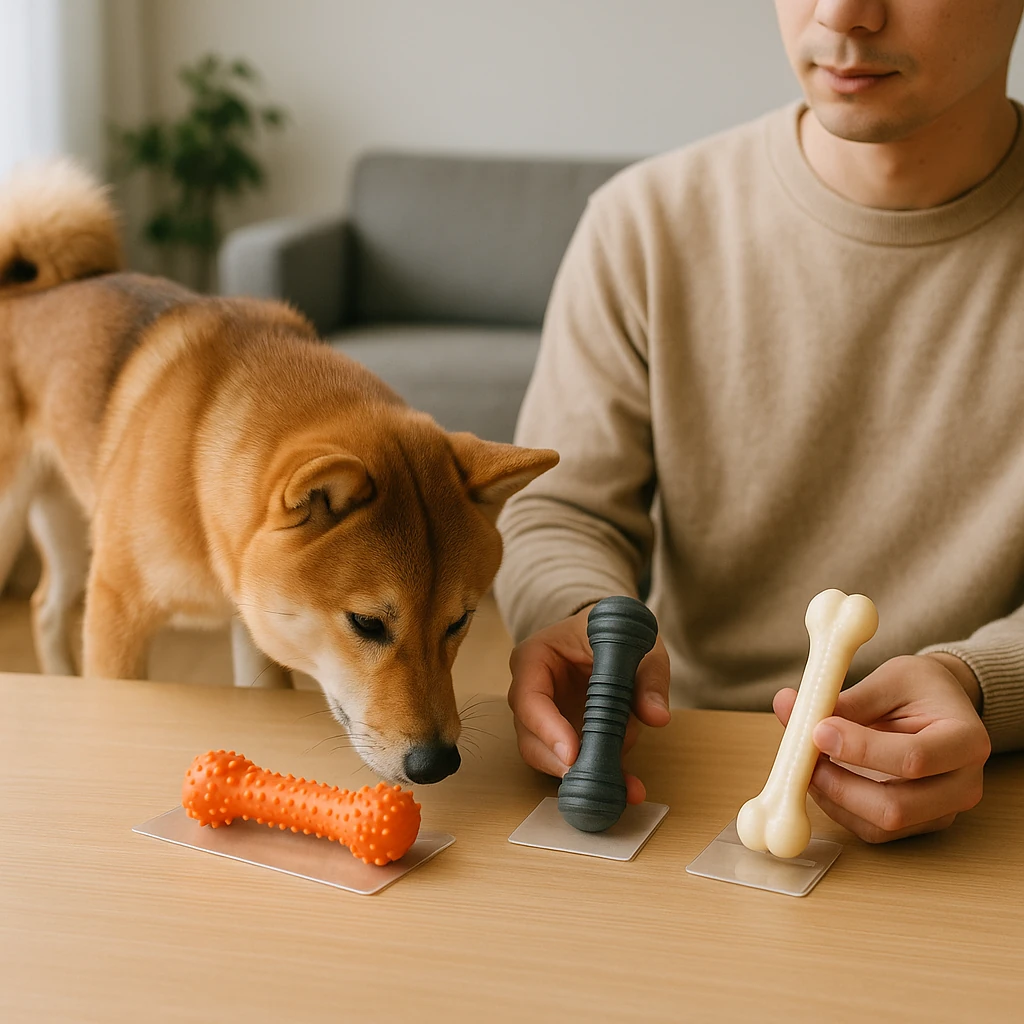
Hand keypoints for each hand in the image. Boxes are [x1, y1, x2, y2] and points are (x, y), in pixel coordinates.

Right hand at [507, 603, 670, 802]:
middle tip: (595, 778)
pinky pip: (574, 763)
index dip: (547, 729)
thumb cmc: (611, 631)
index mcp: (533, 658)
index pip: (529, 698)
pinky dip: (601, 776)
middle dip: (562, 763)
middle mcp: (530, 691)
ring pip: (550, 758)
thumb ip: (648, 676)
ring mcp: (544, 718)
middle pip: (530, 737)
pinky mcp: (565, 737)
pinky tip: (629, 788)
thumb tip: (657, 716)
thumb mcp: (634, 643)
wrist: (609, 634)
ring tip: (624, 787)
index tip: (573, 753)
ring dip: (585, 775)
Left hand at [773, 654, 991, 842]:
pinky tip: (822, 777)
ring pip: (879, 824)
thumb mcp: (889, 679)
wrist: (943, 706)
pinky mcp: (920, 824)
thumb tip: (787, 704)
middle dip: (839, 784)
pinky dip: (838, 807)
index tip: (818, 730)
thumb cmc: (919, 688)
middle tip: (804, 756)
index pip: (914, 758)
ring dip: (832, 797)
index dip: (859, 749)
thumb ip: (845, 700)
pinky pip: (872, 830)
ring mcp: (943, 811)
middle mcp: (963, 785)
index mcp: (965, 740)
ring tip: (808, 762)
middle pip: (896, 807)